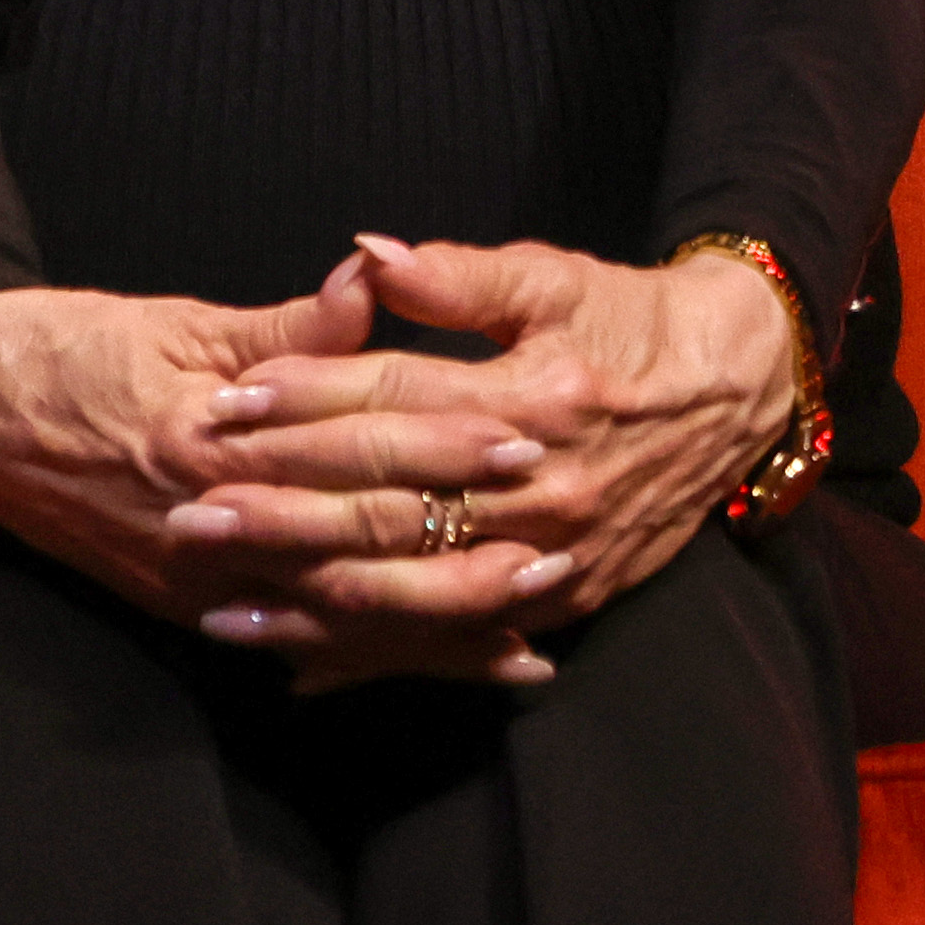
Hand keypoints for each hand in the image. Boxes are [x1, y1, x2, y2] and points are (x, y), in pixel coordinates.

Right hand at [0, 257, 547, 646]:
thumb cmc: (76, 350)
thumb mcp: (181, 320)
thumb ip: (288, 325)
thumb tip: (372, 279)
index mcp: (217, 435)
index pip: (355, 442)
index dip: (443, 440)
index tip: (522, 430)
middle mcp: (215, 524)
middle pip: (363, 539)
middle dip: (464, 541)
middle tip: (561, 536)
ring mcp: (204, 582)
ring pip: (342, 614)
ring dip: (438, 626)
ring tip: (528, 626)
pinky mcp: (194, 611)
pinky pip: (302, 646)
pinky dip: (374, 660)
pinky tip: (440, 669)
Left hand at [183, 235, 792, 688]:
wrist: (734, 389)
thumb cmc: (628, 318)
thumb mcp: (551, 276)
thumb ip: (455, 275)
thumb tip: (365, 254)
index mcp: (534, 397)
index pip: (397, 402)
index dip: (306, 399)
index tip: (224, 402)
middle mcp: (542, 489)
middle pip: (392, 508)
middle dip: (282, 515)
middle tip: (189, 515)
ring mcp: (553, 557)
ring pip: (415, 596)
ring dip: (314, 607)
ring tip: (221, 608)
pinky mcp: (562, 600)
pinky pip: (456, 641)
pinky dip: (382, 659)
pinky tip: (303, 670)